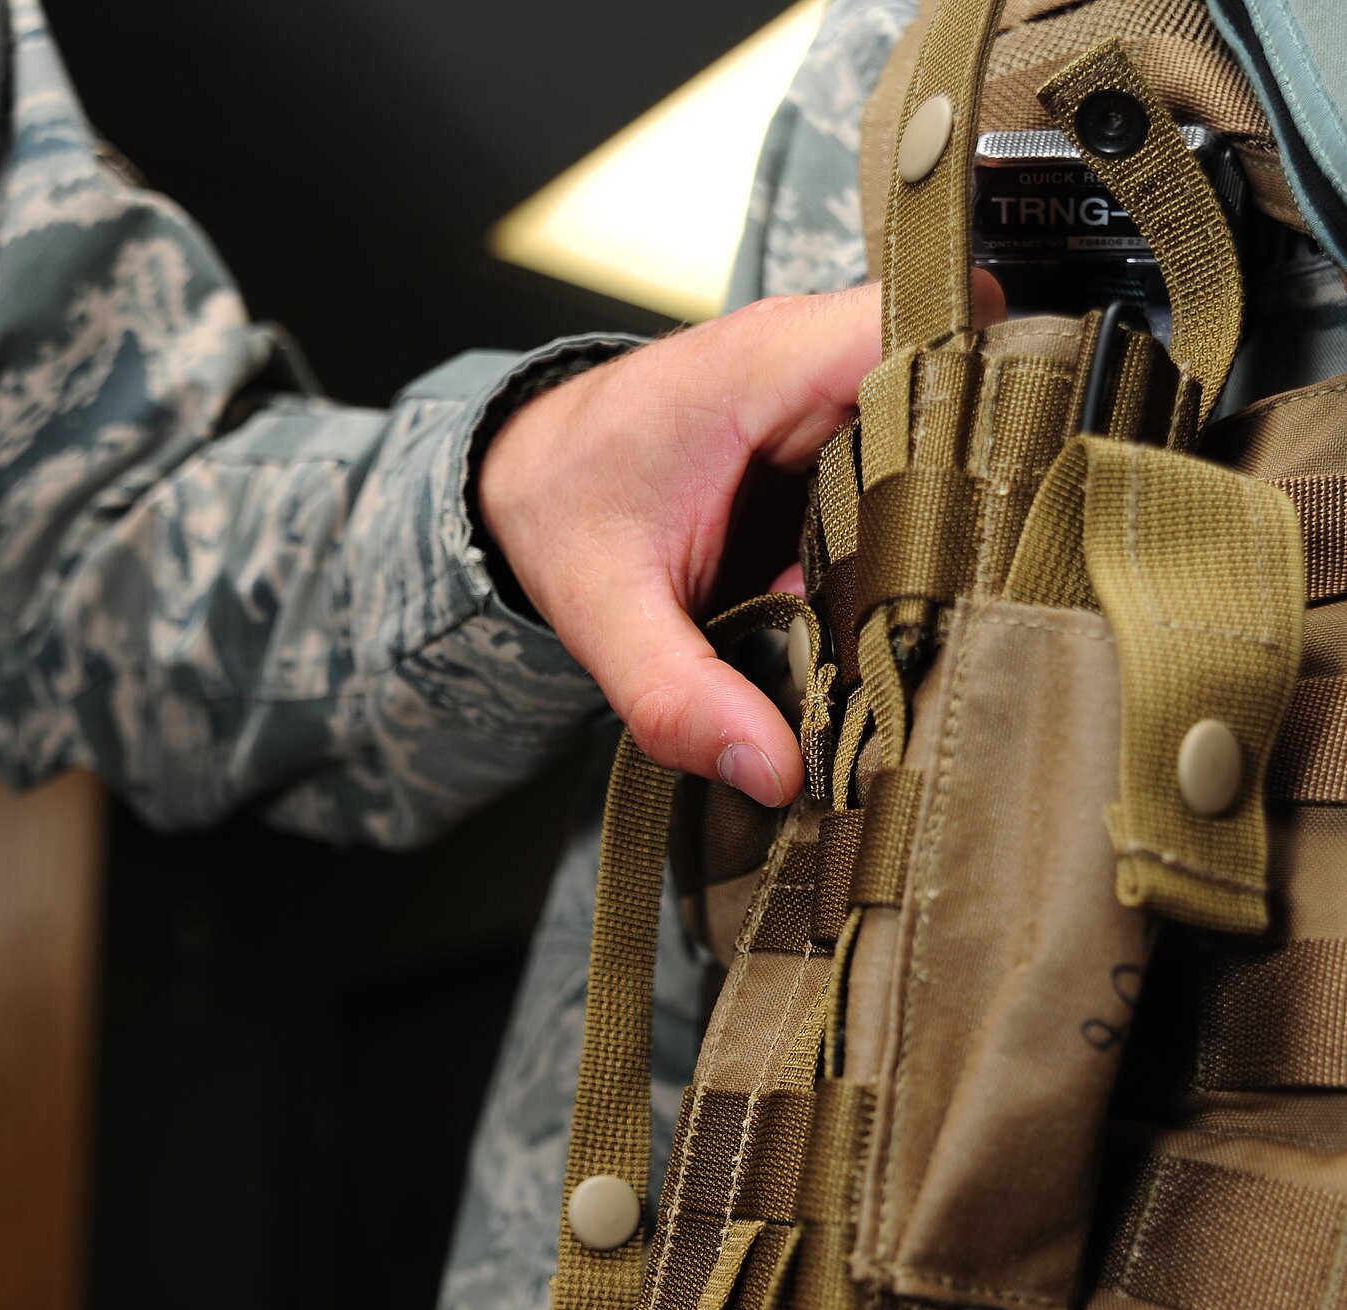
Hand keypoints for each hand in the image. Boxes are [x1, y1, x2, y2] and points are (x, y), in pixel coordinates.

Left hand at [478, 275, 1003, 804]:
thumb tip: (772, 770)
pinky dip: (914, 530)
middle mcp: (808, 362)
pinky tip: (905, 599)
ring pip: (943, 430)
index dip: (982, 393)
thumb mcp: (605, 618)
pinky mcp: (832, 436)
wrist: (520, 478)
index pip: (919, 325)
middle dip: (984, 481)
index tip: (1004, 498)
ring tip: (951, 604)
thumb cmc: (559, 512)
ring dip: (952, 514)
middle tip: (985, 587)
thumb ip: (680, 698)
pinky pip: (907, 466)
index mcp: (761, 367)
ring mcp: (827, 396)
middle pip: (957, 385)